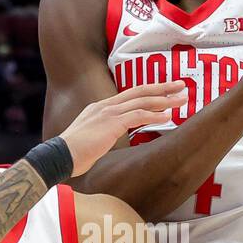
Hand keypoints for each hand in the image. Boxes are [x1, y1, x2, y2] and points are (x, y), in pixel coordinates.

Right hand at [60, 81, 187, 176]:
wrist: (61, 156)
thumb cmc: (74, 154)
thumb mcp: (92, 138)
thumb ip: (105, 133)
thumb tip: (114, 138)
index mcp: (100, 108)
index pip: (130, 94)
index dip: (149, 91)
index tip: (165, 90)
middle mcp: (105, 106)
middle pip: (139, 91)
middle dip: (162, 88)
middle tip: (181, 85)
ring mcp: (108, 113)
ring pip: (142, 101)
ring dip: (164, 100)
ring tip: (182, 100)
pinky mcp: (112, 123)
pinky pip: (138, 115)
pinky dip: (154, 115)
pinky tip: (168, 116)